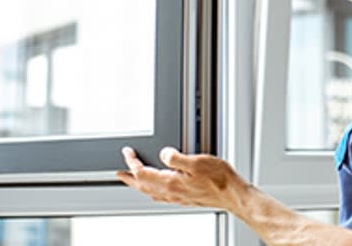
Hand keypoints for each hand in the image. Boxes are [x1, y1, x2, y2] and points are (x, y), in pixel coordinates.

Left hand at [116, 146, 246, 209]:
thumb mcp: (197, 162)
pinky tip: (155, 190)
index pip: (143, 172)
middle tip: (119, 173)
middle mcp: (171, 192)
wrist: (232, 194)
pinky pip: (161, 196)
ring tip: (132, 181)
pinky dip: (151, 192)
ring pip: (150, 192)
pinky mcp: (184, 198)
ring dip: (138, 185)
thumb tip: (163, 153)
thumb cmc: (219, 179)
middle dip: (129, 178)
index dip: (132, 161)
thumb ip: (176, 157)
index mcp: (171, 182)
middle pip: (142, 185)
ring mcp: (177, 197)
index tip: (127, 152)